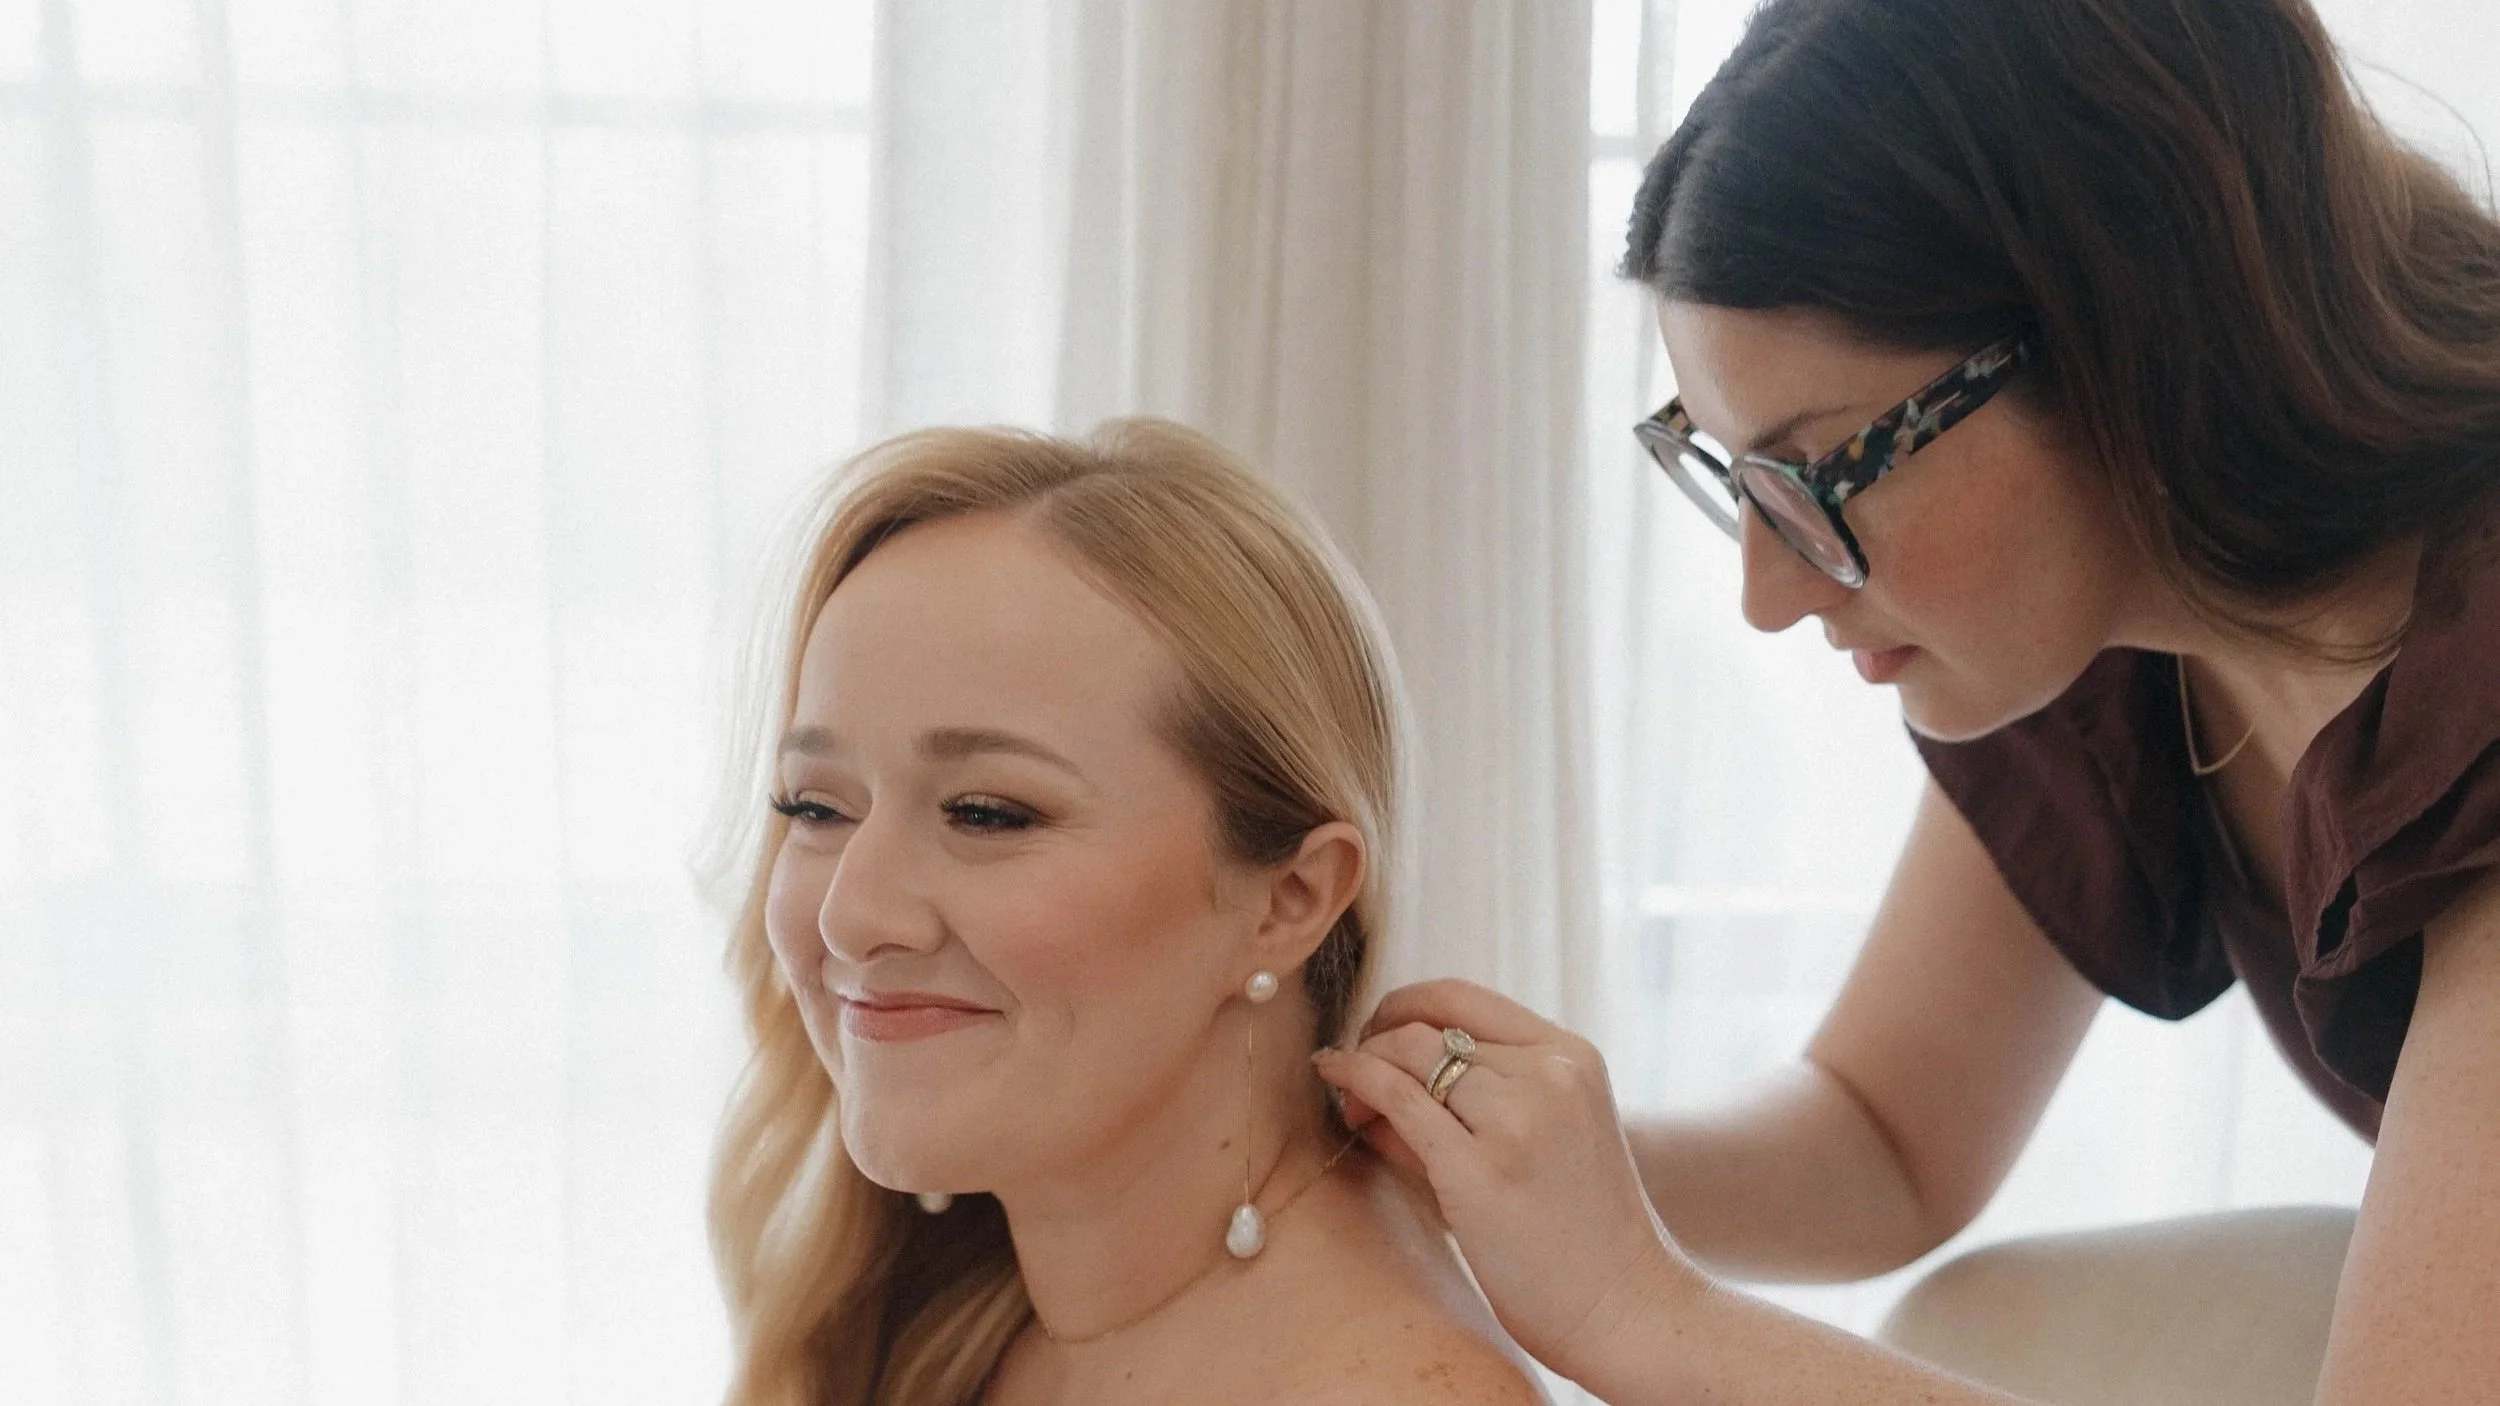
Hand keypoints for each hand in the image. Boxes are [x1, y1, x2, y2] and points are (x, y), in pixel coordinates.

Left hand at [1313, 979, 1700, 1379]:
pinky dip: (1357, 1080)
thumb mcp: (1550, 1137)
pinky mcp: (1480, 1170)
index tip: (1377, 1035)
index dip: (1405, 1006)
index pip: (1464, 998)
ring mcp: (1517, 1120)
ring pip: (1410, 1054)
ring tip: (1350, 1101)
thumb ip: (1477, 1098)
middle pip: (1431, 1026)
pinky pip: (1399, 1100)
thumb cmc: (1581, 1235)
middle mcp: (1549, 1075)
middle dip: (1376, 1039)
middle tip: (1352, 1072)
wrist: (1626, 1309)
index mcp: (1571, 1057)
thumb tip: (1376, 1077)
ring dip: (1364, 1064)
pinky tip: (1337, 1086)